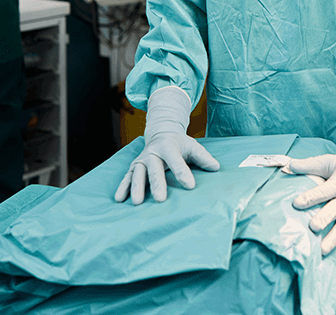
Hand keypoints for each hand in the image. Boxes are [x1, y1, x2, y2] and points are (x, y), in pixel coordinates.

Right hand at [114, 87, 218, 203]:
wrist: (161, 133)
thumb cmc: (180, 144)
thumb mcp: (193, 146)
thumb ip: (203, 157)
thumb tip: (216, 167)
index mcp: (168, 147)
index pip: (176, 161)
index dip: (183, 173)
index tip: (190, 186)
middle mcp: (153, 153)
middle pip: (154, 169)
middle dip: (157, 184)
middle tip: (161, 199)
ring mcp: (141, 160)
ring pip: (137, 174)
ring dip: (136, 187)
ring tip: (137, 202)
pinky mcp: (134, 166)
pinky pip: (126, 177)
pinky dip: (122, 187)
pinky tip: (119, 199)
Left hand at [284, 107, 335, 269]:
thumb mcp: (329, 161)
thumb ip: (308, 164)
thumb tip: (287, 166)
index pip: (324, 192)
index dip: (310, 197)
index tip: (296, 203)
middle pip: (334, 211)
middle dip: (324, 219)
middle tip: (313, 227)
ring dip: (334, 239)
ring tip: (322, 250)